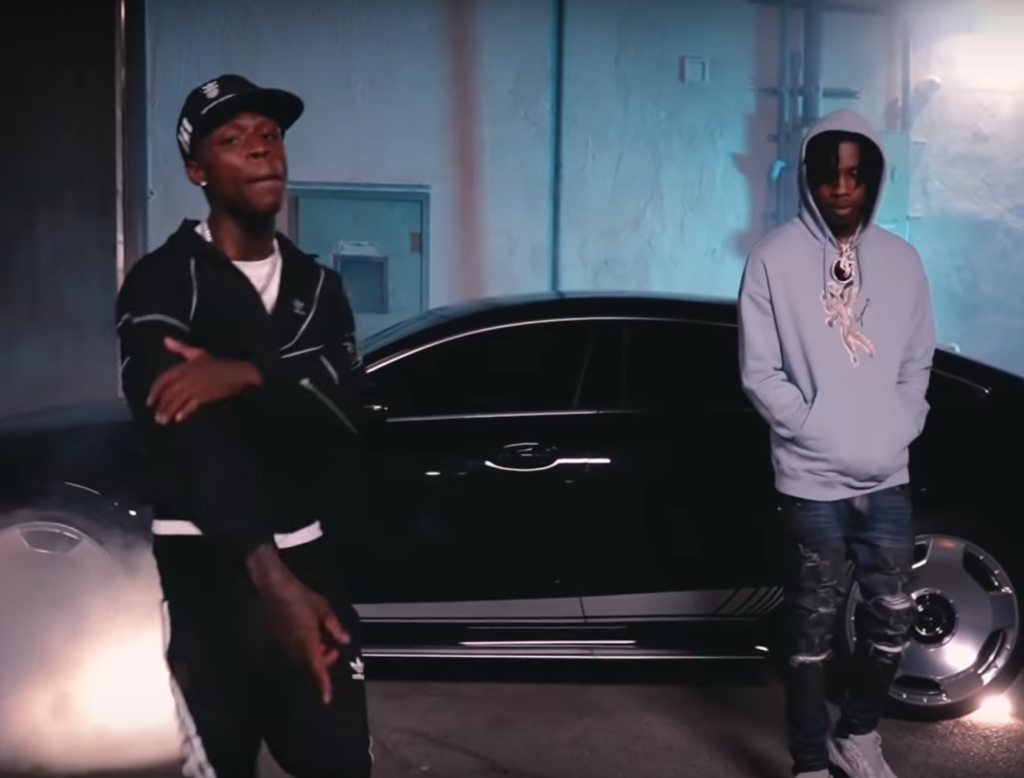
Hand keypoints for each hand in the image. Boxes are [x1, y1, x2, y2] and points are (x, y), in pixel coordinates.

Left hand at [147, 338, 261, 423]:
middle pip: (168, 393)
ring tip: (164, 421)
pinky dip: (184, 412)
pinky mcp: (205, 395)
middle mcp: (187, 377)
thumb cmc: (217, 363)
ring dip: (169, 411)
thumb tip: (165, 339)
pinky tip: (179, 418)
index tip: (149, 402)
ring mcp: (195, 387)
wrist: (237, 372)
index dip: (154, 391)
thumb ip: (180, 347)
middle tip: (157, 417)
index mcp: (183, 367)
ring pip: (177, 400)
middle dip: (161, 406)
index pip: (163, 379)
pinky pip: (191, 405)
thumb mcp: (197, 353)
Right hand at [261, 573, 350, 703]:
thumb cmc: (302, 598)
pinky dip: (304, 649)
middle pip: (310, 665)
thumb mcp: (324, 610)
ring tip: (322, 640)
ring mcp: (283, 644)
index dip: (323, 683)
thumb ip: (335, 628)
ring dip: (314, 655)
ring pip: (301, 659)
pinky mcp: (276, 639)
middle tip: (332, 648)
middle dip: (323, 662)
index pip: (317, 668)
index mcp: (308, 641)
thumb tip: (344, 641)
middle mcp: (294, 647)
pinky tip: (308, 635)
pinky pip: (293, 651)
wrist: (276, 588)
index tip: (326, 698)